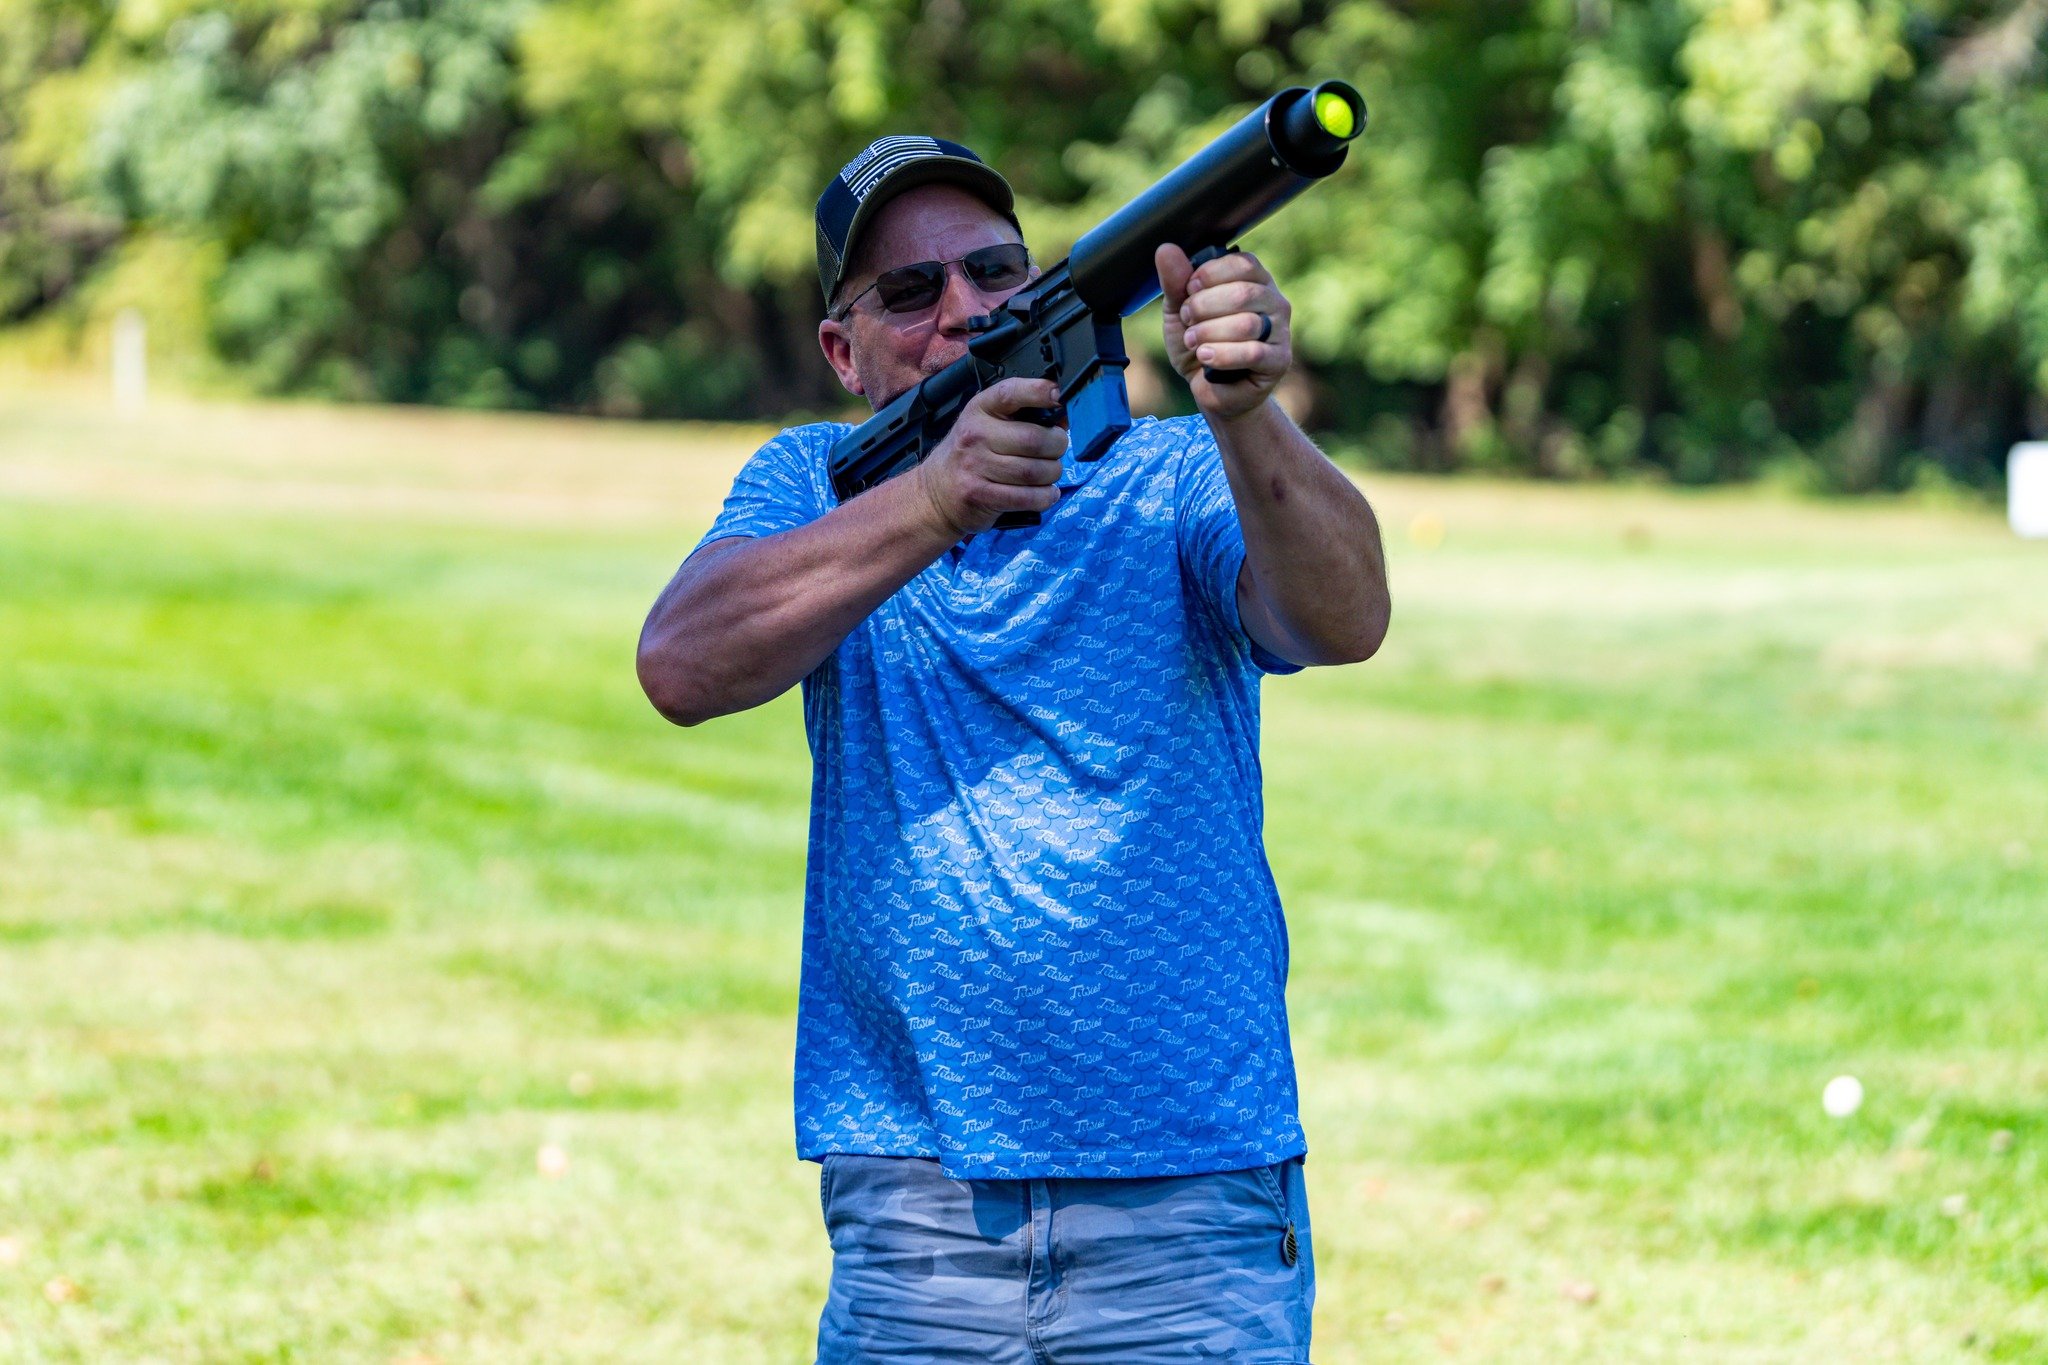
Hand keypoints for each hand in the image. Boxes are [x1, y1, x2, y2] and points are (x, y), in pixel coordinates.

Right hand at [913, 377, 1067, 536]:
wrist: (935, 492)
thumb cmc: (971, 454)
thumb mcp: (987, 424)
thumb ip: (1021, 417)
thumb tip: (1063, 416)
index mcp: (980, 409)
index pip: (1010, 393)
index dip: (1038, 391)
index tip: (1058, 395)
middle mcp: (975, 435)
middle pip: (1034, 439)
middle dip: (1057, 445)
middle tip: (1056, 449)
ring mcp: (975, 466)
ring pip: (1034, 471)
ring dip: (1052, 473)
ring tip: (1050, 472)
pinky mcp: (980, 495)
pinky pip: (1026, 497)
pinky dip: (1045, 497)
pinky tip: (1046, 493)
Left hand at [1156, 243, 1291, 420]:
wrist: (1210, 390)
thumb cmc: (1199, 345)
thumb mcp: (1180, 312)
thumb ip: (1176, 282)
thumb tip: (1166, 248)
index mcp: (1254, 281)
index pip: (1242, 263)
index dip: (1210, 275)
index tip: (1189, 290)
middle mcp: (1273, 301)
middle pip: (1243, 293)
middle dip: (1205, 307)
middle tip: (1188, 320)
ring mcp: (1280, 331)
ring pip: (1247, 324)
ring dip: (1209, 332)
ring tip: (1193, 342)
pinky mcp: (1279, 360)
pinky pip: (1253, 353)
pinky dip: (1222, 355)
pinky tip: (1205, 357)